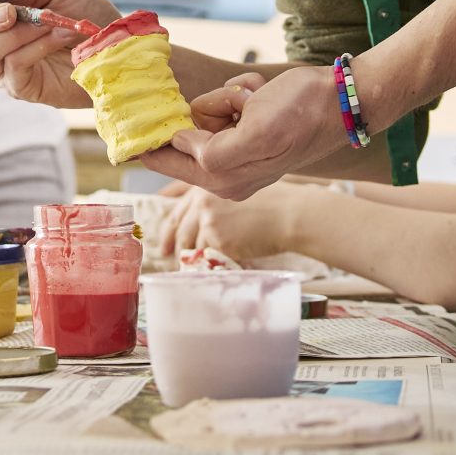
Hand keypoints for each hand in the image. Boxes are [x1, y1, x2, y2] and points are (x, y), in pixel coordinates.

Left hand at [150, 66, 344, 199]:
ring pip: (207, 110)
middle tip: (244, 106)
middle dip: (213, 108)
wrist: (342, 99)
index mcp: (224, 179)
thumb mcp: (256, 134)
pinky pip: (226, 100)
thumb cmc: (303, 114)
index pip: (166, 162)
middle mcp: (227, 169)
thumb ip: (212, 151)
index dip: (146, 143)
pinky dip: (242, 92)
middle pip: (186, 131)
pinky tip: (264, 96)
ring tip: (259, 100)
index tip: (124, 123)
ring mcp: (238, 148)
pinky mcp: (248, 128)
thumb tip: (179, 142)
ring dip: (232, 97)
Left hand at [162, 183, 309, 265]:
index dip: (168, 231)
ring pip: (194, 248)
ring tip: (207, 267)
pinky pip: (211, 259)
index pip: (177, 211)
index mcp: (204, 187)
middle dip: (176, 249)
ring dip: (198, 261)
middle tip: (174, 262)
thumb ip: (213, 203)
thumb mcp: (237, 190)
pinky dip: (217, 265)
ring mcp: (209, 222)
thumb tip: (196, 224)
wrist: (291, 214)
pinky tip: (228, 266)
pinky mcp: (219, 240)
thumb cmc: (273, 203)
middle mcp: (202, 202)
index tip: (164, 245)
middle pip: (179, 232)